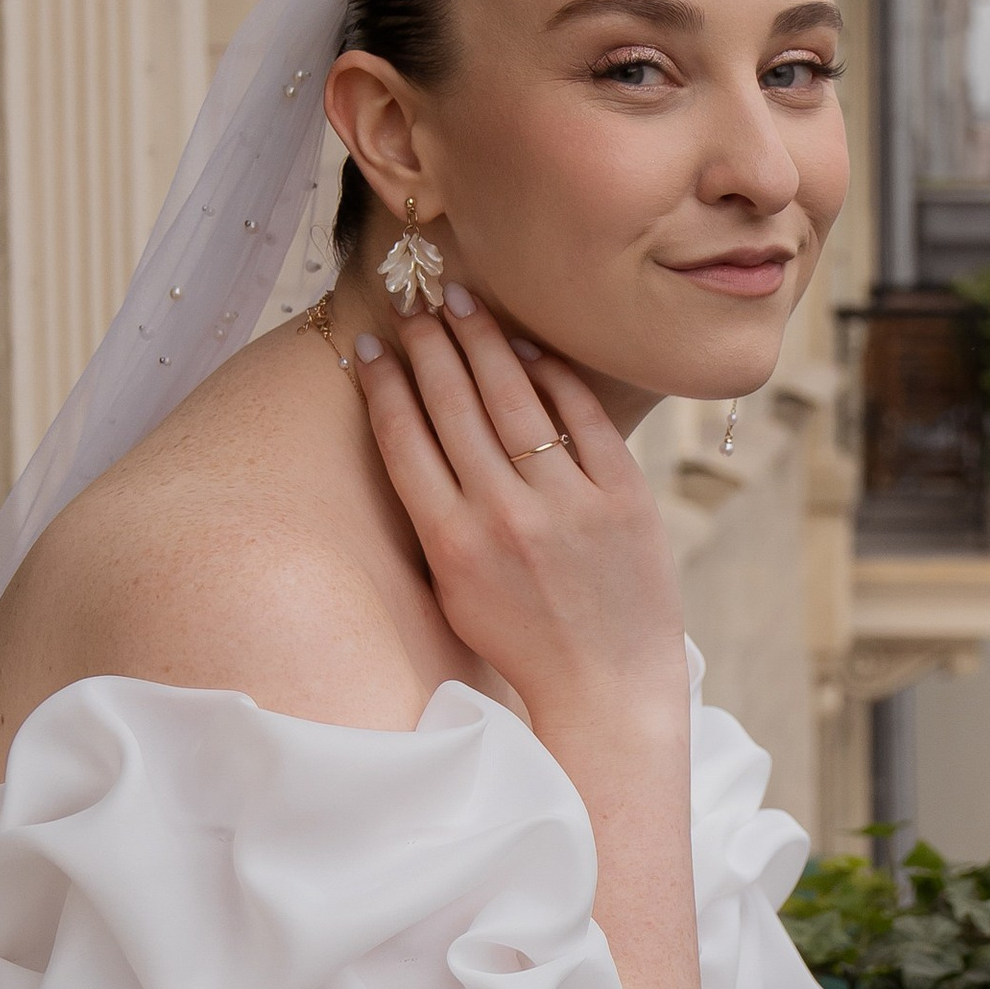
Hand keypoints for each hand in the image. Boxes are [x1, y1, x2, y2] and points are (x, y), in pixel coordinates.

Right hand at [351, 298, 687, 744]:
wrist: (606, 686)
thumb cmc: (522, 640)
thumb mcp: (455, 591)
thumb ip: (435, 519)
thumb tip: (414, 435)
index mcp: (450, 543)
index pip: (403, 439)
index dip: (381, 383)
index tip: (367, 344)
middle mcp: (503, 516)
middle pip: (452, 405)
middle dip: (428, 344)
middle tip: (415, 302)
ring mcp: (567, 503)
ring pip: (513, 397)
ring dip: (481, 340)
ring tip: (462, 302)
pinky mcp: (622, 495)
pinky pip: (580, 415)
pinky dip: (551, 374)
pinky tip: (528, 347)